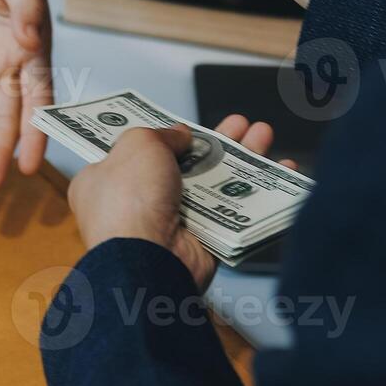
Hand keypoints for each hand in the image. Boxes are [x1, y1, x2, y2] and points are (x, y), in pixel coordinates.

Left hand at [68, 115, 295, 290]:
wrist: (148, 259)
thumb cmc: (128, 203)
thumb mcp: (137, 145)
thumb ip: (160, 133)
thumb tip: (179, 135)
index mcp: (107, 181)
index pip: (136, 154)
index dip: (163, 138)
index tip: (187, 127)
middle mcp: (138, 204)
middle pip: (185, 165)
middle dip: (216, 143)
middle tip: (239, 125)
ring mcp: (173, 223)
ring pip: (213, 185)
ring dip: (240, 159)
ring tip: (262, 135)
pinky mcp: (203, 240)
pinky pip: (234, 212)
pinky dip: (257, 193)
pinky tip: (278, 171)